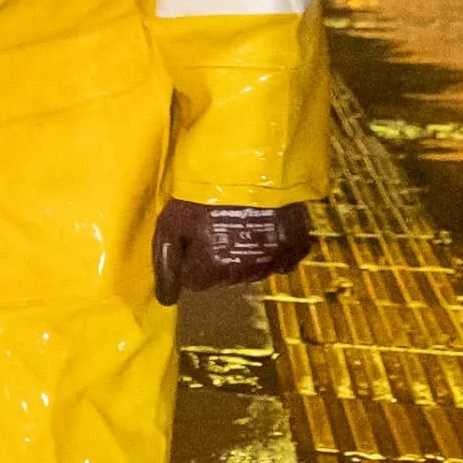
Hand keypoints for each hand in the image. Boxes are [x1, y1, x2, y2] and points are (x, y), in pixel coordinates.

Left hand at [155, 199, 313, 299]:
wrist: (249, 162)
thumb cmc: (202, 192)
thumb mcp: (170, 225)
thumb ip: (166, 266)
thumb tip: (167, 301)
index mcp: (212, 269)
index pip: (196, 282)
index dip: (192, 259)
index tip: (194, 236)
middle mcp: (244, 272)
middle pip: (225, 276)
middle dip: (218, 257)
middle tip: (217, 224)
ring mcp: (272, 260)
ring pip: (253, 269)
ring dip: (246, 253)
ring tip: (241, 221)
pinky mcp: (295, 246)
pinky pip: (284, 260)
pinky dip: (276, 251)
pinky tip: (267, 230)